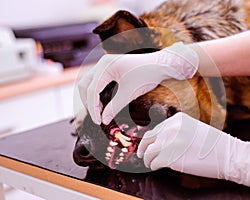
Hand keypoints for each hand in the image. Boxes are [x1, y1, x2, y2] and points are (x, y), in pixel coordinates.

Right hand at [78, 42, 198, 124]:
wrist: (160, 65)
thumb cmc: (147, 75)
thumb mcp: (130, 93)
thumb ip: (115, 106)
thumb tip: (103, 120)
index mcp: (106, 65)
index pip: (92, 89)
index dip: (93, 108)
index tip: (98, 121)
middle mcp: (102, 63)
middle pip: (85, 85)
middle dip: (89, 102)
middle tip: (97, 117)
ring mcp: (105, 64)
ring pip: (89, 83)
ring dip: (91, 98)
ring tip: (100, 112)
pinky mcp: (109, 68)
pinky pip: (96, 82)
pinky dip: (96, 93)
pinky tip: (103, 103)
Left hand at [137, 112, 249, 186]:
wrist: (228, 155)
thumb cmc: (214, 144)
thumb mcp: (193, 128)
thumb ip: (177, 131)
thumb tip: (161, 140)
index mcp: (176, 119)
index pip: (155, 129)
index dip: (149, 139)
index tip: (147, 145)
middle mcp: (171, 128)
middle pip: (148, 139)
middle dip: (143, 148)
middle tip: (141, 155)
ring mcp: (170, 142)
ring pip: (149, 152)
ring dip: (148, 159)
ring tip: (149, 163)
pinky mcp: (171, 158)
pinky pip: (155, 163)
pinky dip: (154, 166)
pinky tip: (156, 167)